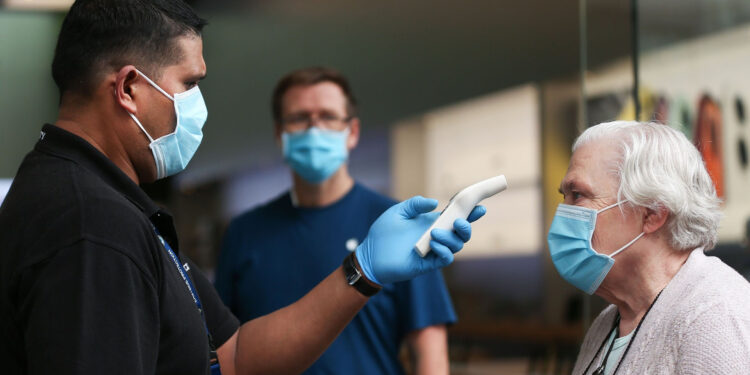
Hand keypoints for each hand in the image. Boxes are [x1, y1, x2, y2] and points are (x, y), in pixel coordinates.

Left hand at [355, 196, 486, 284]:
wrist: (370, 254)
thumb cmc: (383, 233)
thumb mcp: (398, 212)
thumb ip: (415, 204)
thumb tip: (435, 203)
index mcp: (432, 222)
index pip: (455, 216)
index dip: (470, 212)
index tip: (480, 206)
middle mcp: (436, 236)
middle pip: (462, 233)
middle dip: (466, 226)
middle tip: (459, 221)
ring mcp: (433, 250)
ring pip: (456, 246)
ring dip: (450, 238)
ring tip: (434, 234)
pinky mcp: (428, 264)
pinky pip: (445, 259)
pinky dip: (444, 252)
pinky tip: (434, 245)